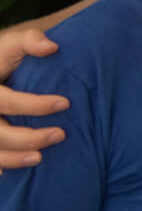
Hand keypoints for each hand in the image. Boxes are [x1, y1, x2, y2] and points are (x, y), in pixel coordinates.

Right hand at [0, 28, 68, 171]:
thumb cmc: (4, 57)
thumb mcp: (12, 43)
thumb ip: (30, 41)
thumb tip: (52, 47)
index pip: (6, 101)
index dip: (35, 105)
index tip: (66, 103)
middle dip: (27, 138)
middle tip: (60, 134)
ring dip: (13, 158)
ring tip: (40, 158)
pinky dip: (1, 165)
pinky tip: (17, 169)